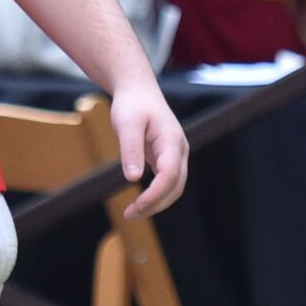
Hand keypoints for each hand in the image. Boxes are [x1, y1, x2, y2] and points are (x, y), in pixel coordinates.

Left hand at [111, 77, 189, 218]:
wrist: (137, 91)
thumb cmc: (132, 104)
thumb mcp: (127, 124)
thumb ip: (130, 150)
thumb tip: (134, 178)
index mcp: (172, 140)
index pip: (170, 174)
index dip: (155, 194)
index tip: (136, 206)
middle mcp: (179, 150)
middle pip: (176, 186)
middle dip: (155, 204)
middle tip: (130, 214)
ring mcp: (176, 155)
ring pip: (174, 187)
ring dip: (156, 202)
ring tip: (132, 212)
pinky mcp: (168, 158)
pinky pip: (167, 182)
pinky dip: (156, 195)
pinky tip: (140, 202)